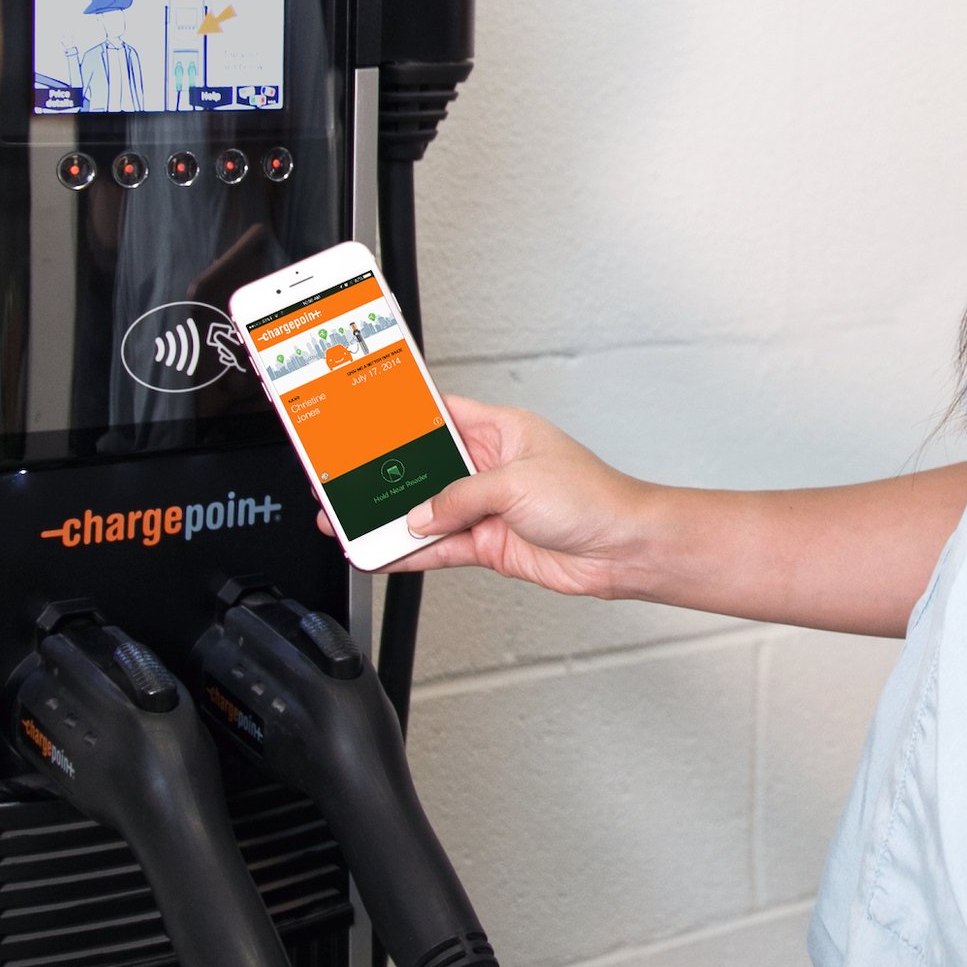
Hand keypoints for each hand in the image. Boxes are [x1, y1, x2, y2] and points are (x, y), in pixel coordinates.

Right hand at [365, 398, 668, 599]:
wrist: (623, 549)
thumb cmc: (593, 498)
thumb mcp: (517, 483)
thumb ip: (460, 498)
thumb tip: (420, 514)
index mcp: (500, 431)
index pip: (439, 413)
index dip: (401, 415)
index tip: (364, 418)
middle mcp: (490, 466)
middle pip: (424, 467)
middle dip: (385, 476)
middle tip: (343, 480)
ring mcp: (488, 506)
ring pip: (426, 511)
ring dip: (391, 519)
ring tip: (351, 523)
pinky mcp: (489, 542)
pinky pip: (439, 547)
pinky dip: (410, 553)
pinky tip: (383, 553)